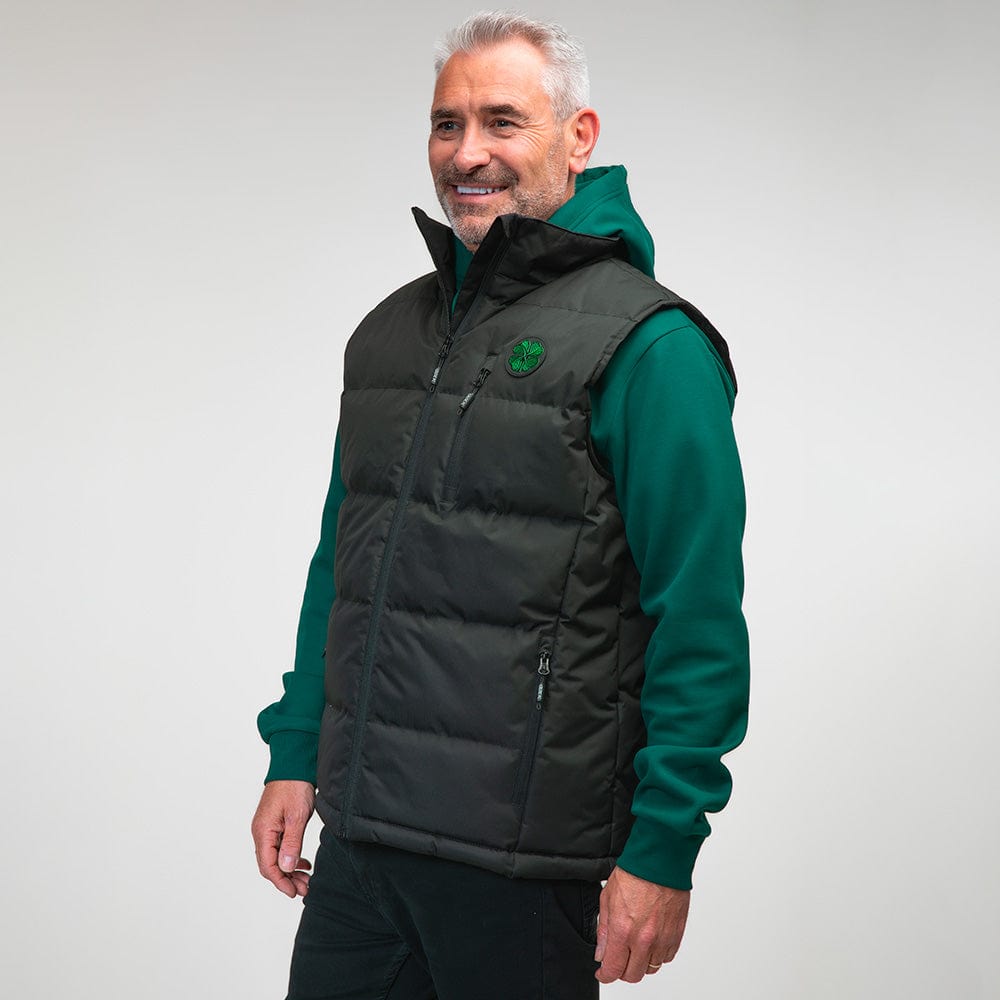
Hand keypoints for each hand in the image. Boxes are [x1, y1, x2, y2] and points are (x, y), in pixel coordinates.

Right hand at [251, 780, 315, 897]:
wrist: (294, 764)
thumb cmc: (295, 786)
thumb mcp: (297, 816)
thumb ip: (292, 843)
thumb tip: (286, 867)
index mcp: (263, 831)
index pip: (267, 866)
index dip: (281, 882)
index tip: (294, 892)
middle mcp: (262, 832)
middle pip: (270, 865)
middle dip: (287, 879)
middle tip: (305, 888)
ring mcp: (268, 828)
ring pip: (276, 858)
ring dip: (290, 870)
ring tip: (306, 879)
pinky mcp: (276, 824)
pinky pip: (280, 848)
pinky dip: (291, 857)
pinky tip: (303, 862)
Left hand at [594, 867, 689, 983]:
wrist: (660, 861)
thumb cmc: (635, 873)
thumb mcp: (607, 898)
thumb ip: (604, 930)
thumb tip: (601, 952)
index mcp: (624, 930)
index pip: (614, 969)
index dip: (606, 974)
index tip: (603, 971)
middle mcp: (644, 939)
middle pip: (633, 975)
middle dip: (622, 970)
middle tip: (619, 957)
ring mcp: (662, 939)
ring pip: (651, 968)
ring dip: (641, 962)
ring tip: (636, 944)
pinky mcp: (676, 935)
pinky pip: (666, 957)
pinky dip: (658, 954)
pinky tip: (651, 939)